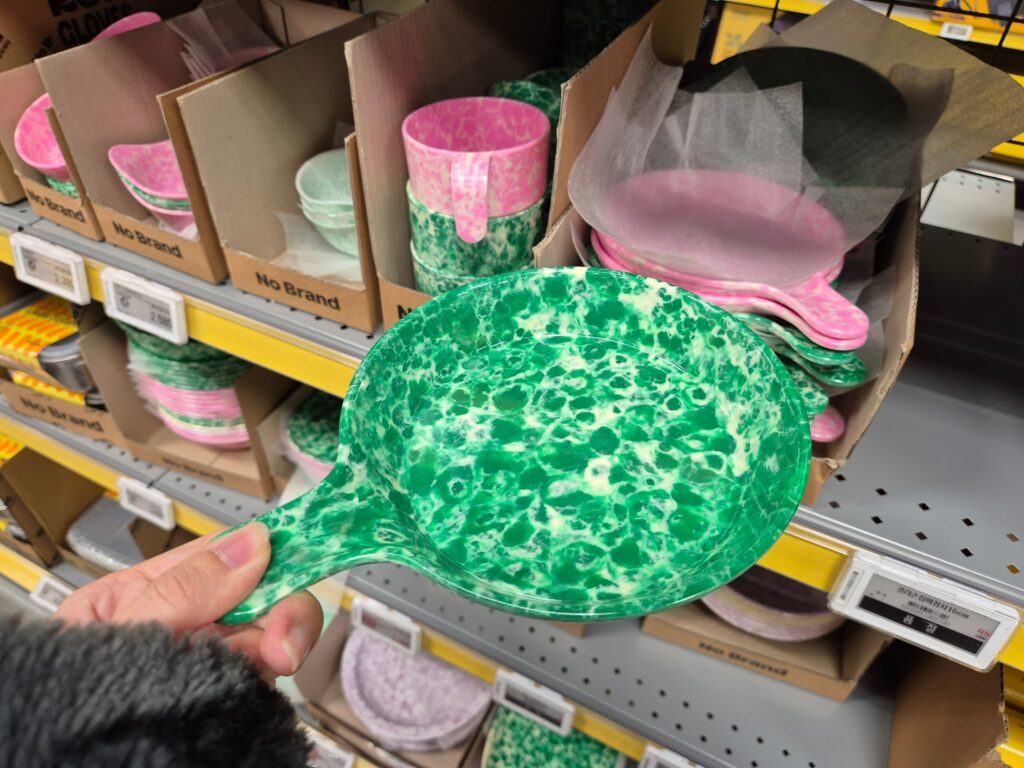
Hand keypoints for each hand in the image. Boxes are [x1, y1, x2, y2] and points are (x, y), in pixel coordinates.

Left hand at [55, 522, 322, 680]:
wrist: (64, 764)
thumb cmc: (64, 703)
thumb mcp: (115, 635)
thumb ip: (180, 591)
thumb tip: (249, 545)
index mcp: (148, 594)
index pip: (222, 553)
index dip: (269, 549)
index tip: (305, 556)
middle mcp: (187, 627)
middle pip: (262, 596)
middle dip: (285, 610)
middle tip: (286, 643)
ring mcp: (209, 667)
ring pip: (272, 639)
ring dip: (278, 648)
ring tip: (259, 670)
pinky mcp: (226, 704)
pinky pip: (264, 683)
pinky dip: (266, 685)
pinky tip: (251, 694)